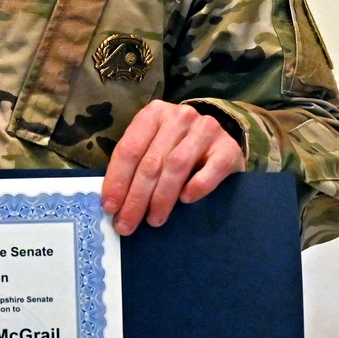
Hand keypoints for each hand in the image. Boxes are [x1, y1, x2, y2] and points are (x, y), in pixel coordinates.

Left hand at [101, 100, 243, 234]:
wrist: (221, 142)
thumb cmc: (178, 147)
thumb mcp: (153, 146)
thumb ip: (135, 165)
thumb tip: (113, 202)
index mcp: (153, 114)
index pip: (129, 149)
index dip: (117, 180)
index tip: (110, 207)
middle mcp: (179, 116)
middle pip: (151, 162)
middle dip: (135, 198)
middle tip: (127, 224)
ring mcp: (206, 129)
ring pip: (176, 166)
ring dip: (161, 198)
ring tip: (153, 220)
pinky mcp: (228, 148)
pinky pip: (210, 170)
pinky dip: (196, 187)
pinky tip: (186, 200)